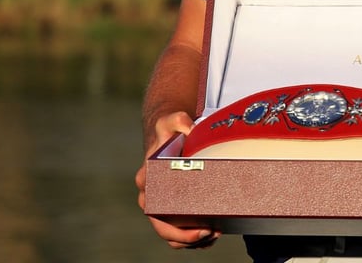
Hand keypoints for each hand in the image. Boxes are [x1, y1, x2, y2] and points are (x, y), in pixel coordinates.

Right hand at [135, 111, 220, 248]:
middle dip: (187, 238)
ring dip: (191, 241)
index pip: (156, 213)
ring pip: (170, 233)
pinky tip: (210, 236)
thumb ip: (178, 120)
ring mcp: (160, 203)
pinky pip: (177, 229)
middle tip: (212, 234)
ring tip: (214, 235)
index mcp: (147, 181)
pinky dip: (192, 237)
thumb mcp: (172, 122)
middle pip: (163, 229)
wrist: (168, 134)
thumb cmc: (169, 131)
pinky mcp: (171, 204)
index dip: (177, 229)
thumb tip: (189, 130)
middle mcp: (150, 196)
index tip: (202, 228)